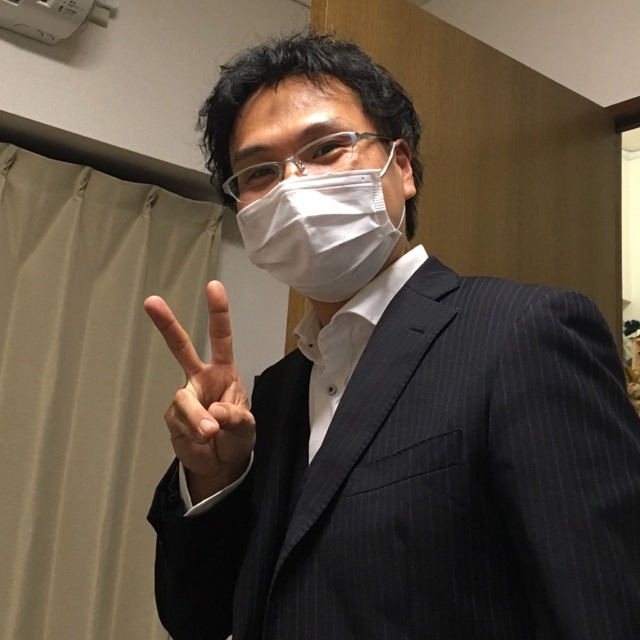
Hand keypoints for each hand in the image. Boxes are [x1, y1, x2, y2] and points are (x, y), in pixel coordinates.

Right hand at [144, 281, 255, 502]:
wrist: (220, 464)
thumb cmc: (237, 437)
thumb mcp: (247, 428)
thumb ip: (236, 418)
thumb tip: (215, 412)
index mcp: (224, 372)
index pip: (221, 337)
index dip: (218, 312)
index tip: (213, 286)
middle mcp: (201, 378)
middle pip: (180, 348)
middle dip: (167, 324)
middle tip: (151, 301)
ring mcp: (185, 397)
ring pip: (184, 399)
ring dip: (197, 417)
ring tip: (210, 433)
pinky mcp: (173, 418)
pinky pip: (179, 421)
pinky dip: (193, 433)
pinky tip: (202, 440)